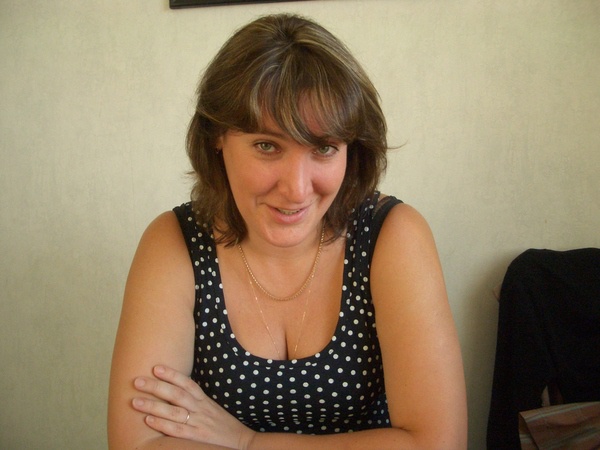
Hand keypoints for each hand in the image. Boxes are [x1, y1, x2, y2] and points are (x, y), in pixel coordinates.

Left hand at [132, 365, 255, 448]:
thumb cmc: (222, 426)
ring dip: (153, 405)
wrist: (241, 442)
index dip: (172, 374)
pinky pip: (177, 430)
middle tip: (136, 381)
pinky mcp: (197, 437)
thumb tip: (174, 391)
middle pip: (176, 394)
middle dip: (155, 386)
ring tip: (135, 401)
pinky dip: (162, 424)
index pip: (187, 383)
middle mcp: (200, 409)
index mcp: (204, 401)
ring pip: (173, 411)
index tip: (156, 367)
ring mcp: (198, 423)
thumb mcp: (210, 408)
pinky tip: (148, 420)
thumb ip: (195, 401)